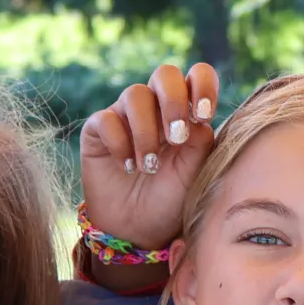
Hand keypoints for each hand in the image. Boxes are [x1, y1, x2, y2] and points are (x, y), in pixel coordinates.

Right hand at [80, 63, 219, 251]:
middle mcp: (157, 108)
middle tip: (176, 137)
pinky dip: (120, 143)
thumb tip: (201, 119)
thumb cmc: (170, 201)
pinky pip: (106, 119)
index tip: (205, 113)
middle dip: (173, 101)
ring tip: (149, 167)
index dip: (202, 84)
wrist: (137, 230)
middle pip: (164, 74)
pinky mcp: (98, 130)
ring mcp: (126, 116)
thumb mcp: (194, 175)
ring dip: (146, 132)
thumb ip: (201, 143)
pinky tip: (128, 167)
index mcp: (186, 114)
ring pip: (135, 95)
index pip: (196, 77)